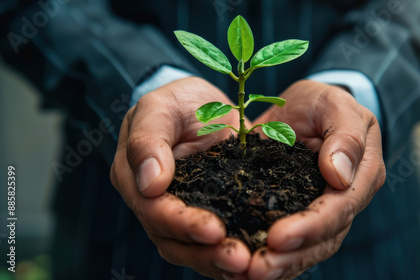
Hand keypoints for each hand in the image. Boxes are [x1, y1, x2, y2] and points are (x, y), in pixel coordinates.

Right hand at [110, 77, 250, 278]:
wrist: (201, 105)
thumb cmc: (177, 101)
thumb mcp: (160, 107)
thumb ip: (149, 140)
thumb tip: (150, 185)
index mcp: (135, 179)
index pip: (154, 211)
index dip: (182, 224)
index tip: (214, 230)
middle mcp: (153, 203)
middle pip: (172, 240)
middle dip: (205, 253)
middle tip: (239, 260)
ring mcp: (180, 211)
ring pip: (192, 249)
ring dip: (219, 261)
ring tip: (249, 267)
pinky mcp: (208, 212)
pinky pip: (214, 241)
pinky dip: (231, 252)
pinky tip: (255, 259)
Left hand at [246, 80, 385, 278]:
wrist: (305, 108)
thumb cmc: (323, 103)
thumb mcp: (335, 105)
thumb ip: (344, 136)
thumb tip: (338, 176)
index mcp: (361, 175)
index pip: (340, 208)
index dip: (311, 227)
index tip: (278, 237)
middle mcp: (345, 200)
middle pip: (324, 238)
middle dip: (291, 257)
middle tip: (255, 269)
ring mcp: (322, 210)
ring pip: (307, 249)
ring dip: (280, 265)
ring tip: (248, 275)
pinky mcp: (297, 213)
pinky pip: (289, 243)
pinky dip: (272, 258)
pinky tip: (245, 269)